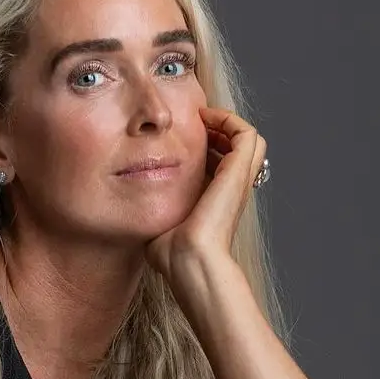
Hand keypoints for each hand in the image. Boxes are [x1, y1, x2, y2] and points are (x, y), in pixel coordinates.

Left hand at [144, 105, 267, 282]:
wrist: (188, 260)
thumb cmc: (170, 253)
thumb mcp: (158, 224)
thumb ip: (151, 210)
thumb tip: (132, 208)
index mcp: (215, 200)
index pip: (218, 165)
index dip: (203, 148)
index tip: (178, 139)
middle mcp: (231, 189)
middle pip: (236, 149)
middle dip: (216, 131)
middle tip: (192, 124)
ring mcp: (238, 180)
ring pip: (247, 139)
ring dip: (225, 123)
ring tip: (200, 118)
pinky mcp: (239, 171)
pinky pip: (247, 133)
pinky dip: (229, 119)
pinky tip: (204, 119)